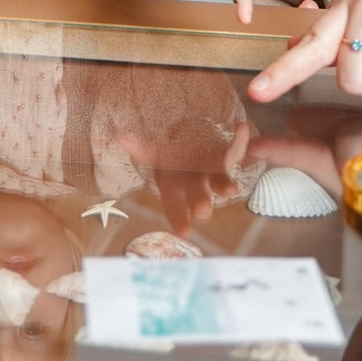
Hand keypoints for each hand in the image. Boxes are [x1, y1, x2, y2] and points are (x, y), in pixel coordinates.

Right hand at [114, 114, 252, 231]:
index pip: (174, 207)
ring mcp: (215, 174)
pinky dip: (240, 141)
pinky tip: (241, 129)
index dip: (179, 218)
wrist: (188, 143)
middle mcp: (197, 186)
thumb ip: (137, 144)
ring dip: (226, 186)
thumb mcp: (150, 151)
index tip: (184, 231)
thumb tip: (119, 135)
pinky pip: (236, 150)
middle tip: (203, 209)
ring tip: (232, 189)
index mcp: (175, 189)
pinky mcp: (228, 157)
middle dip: (202, 204)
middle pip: (200, 199)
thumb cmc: (168, 155)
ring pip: (222, 183)